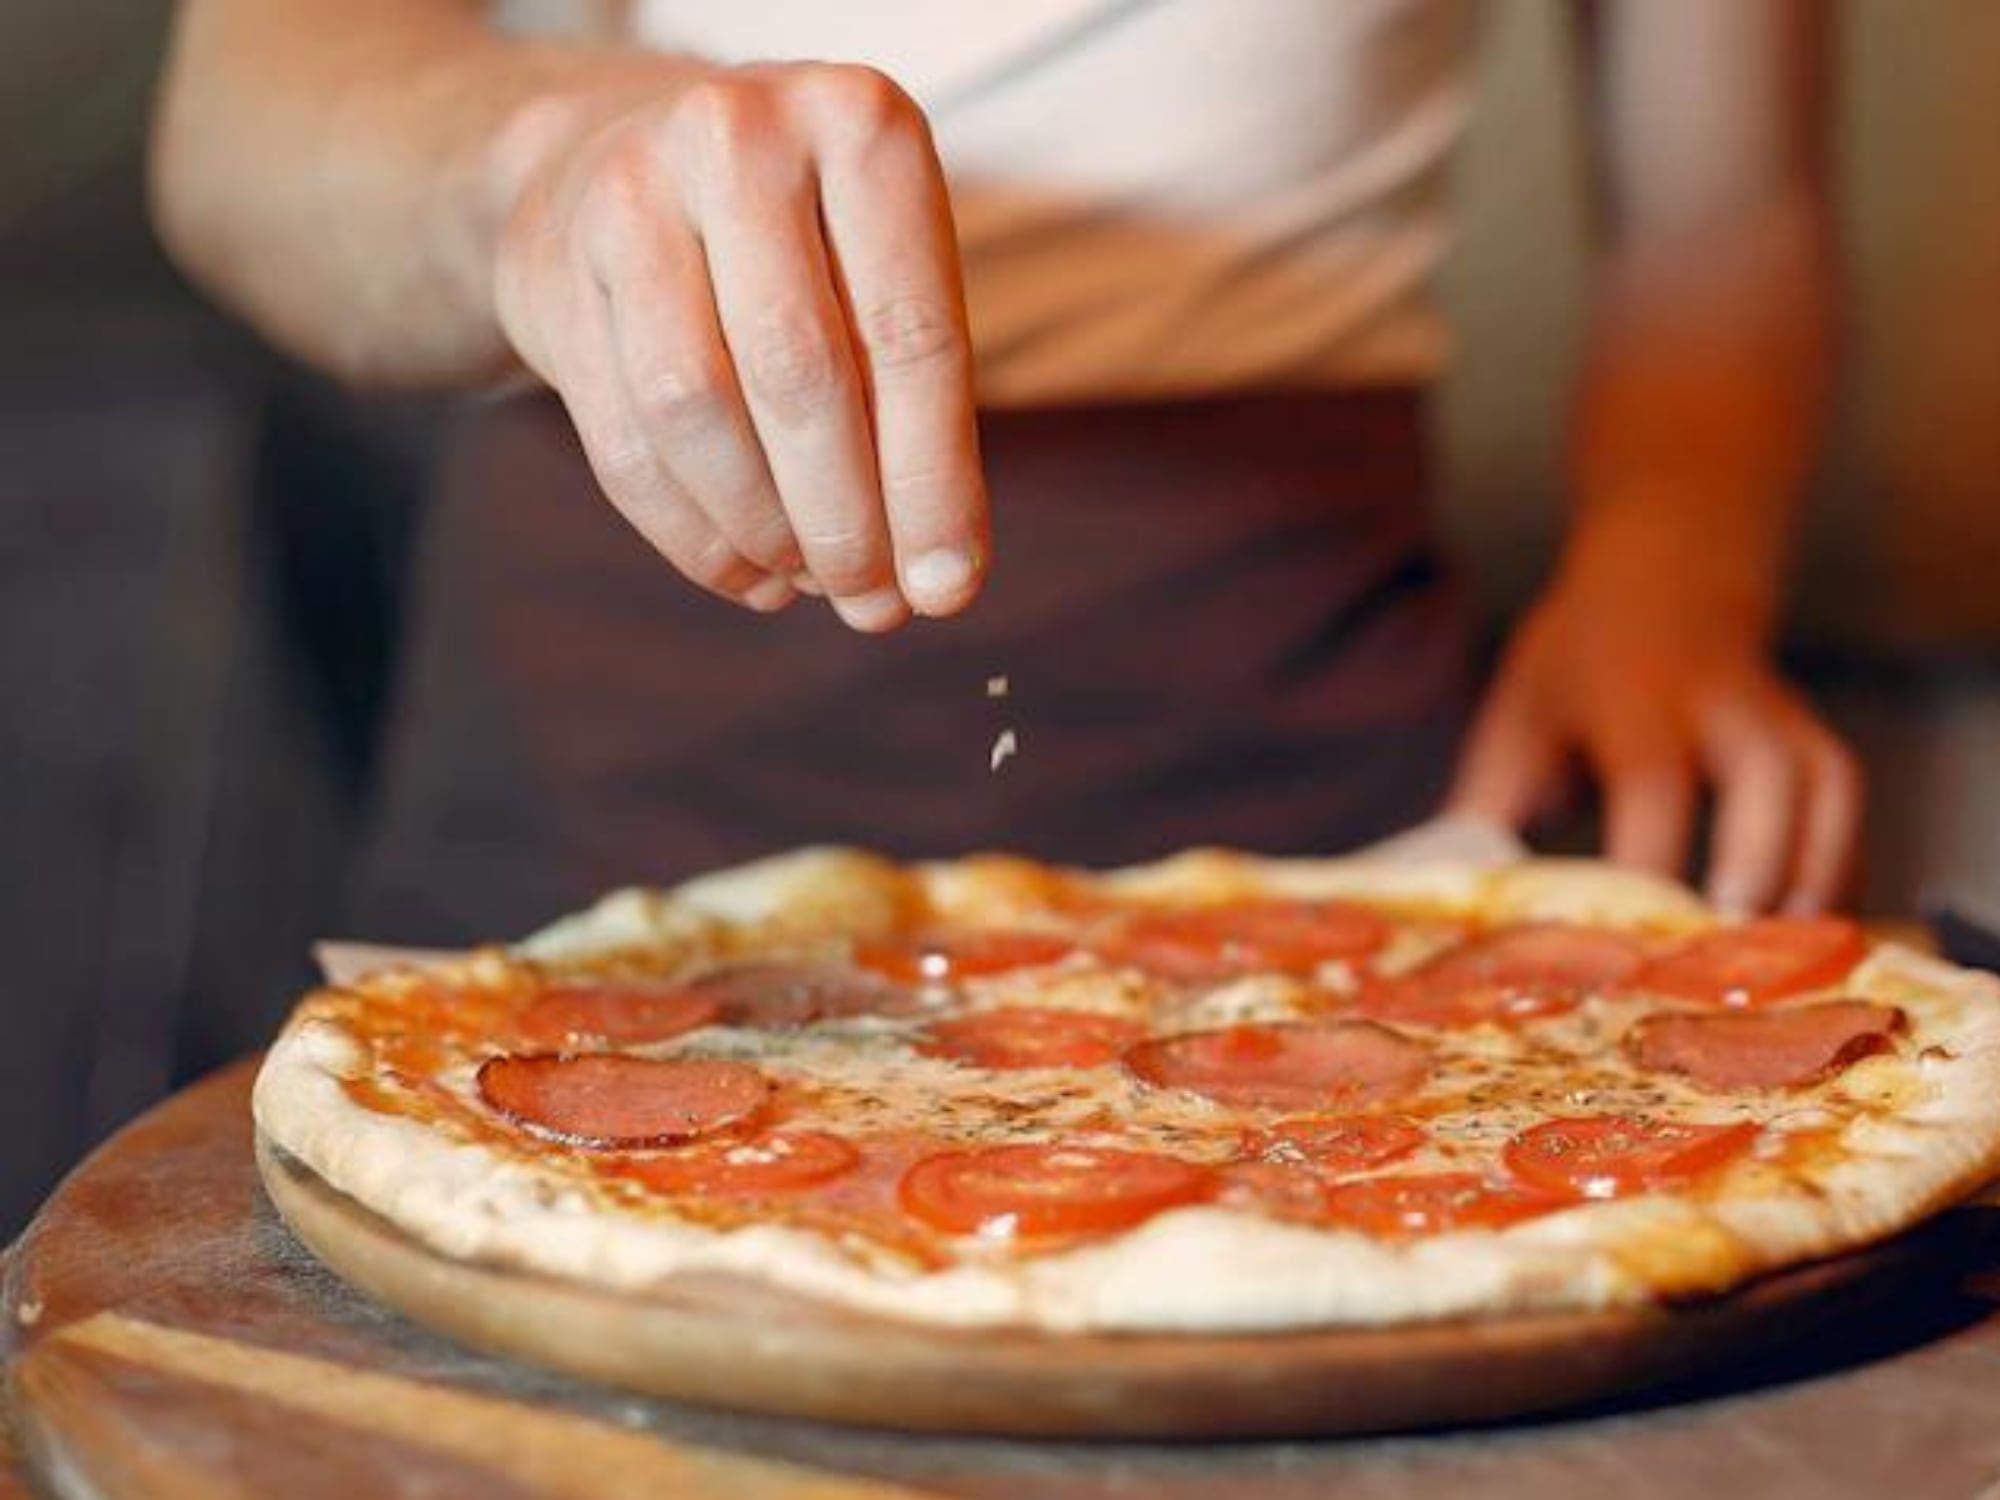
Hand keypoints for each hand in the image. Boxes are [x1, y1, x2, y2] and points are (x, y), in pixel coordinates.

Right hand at [489, 62, 985, 629]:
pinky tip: (745, 572)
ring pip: (694, 410)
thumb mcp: (883, 271)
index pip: (909, 334)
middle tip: (874, 604)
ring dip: (761, 529)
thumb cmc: (799, 239)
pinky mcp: (550, 271)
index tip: (948, 589)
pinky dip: (691, 534)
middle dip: (845, 520)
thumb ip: (918, 409)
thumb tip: (934, 583)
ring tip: (809, 582)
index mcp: (858, 125)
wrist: (617, 159)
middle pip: (798, 374)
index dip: (933, 482)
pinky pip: (623, 442)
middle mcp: (739, 137)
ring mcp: (629, 194)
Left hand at [1447, 553, 1861, 914]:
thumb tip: (1451, 898)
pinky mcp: (1811, 736)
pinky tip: (1811, 933)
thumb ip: (1490, 803)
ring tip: (1786, 960)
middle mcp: (1718, 703)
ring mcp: (1776, 715)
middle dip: (1758, 860)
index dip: (1647, 865)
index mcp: (1632, 698)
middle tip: (1733, 951)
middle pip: (1767, 775)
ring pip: (1823, 787)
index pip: (1651, 784)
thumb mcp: (1520, 714)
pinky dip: (1838, 866)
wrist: (1665, 571)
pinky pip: (1843, 803)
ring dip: (1813, 873)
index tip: (1630, 944)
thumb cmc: (1576, 661)